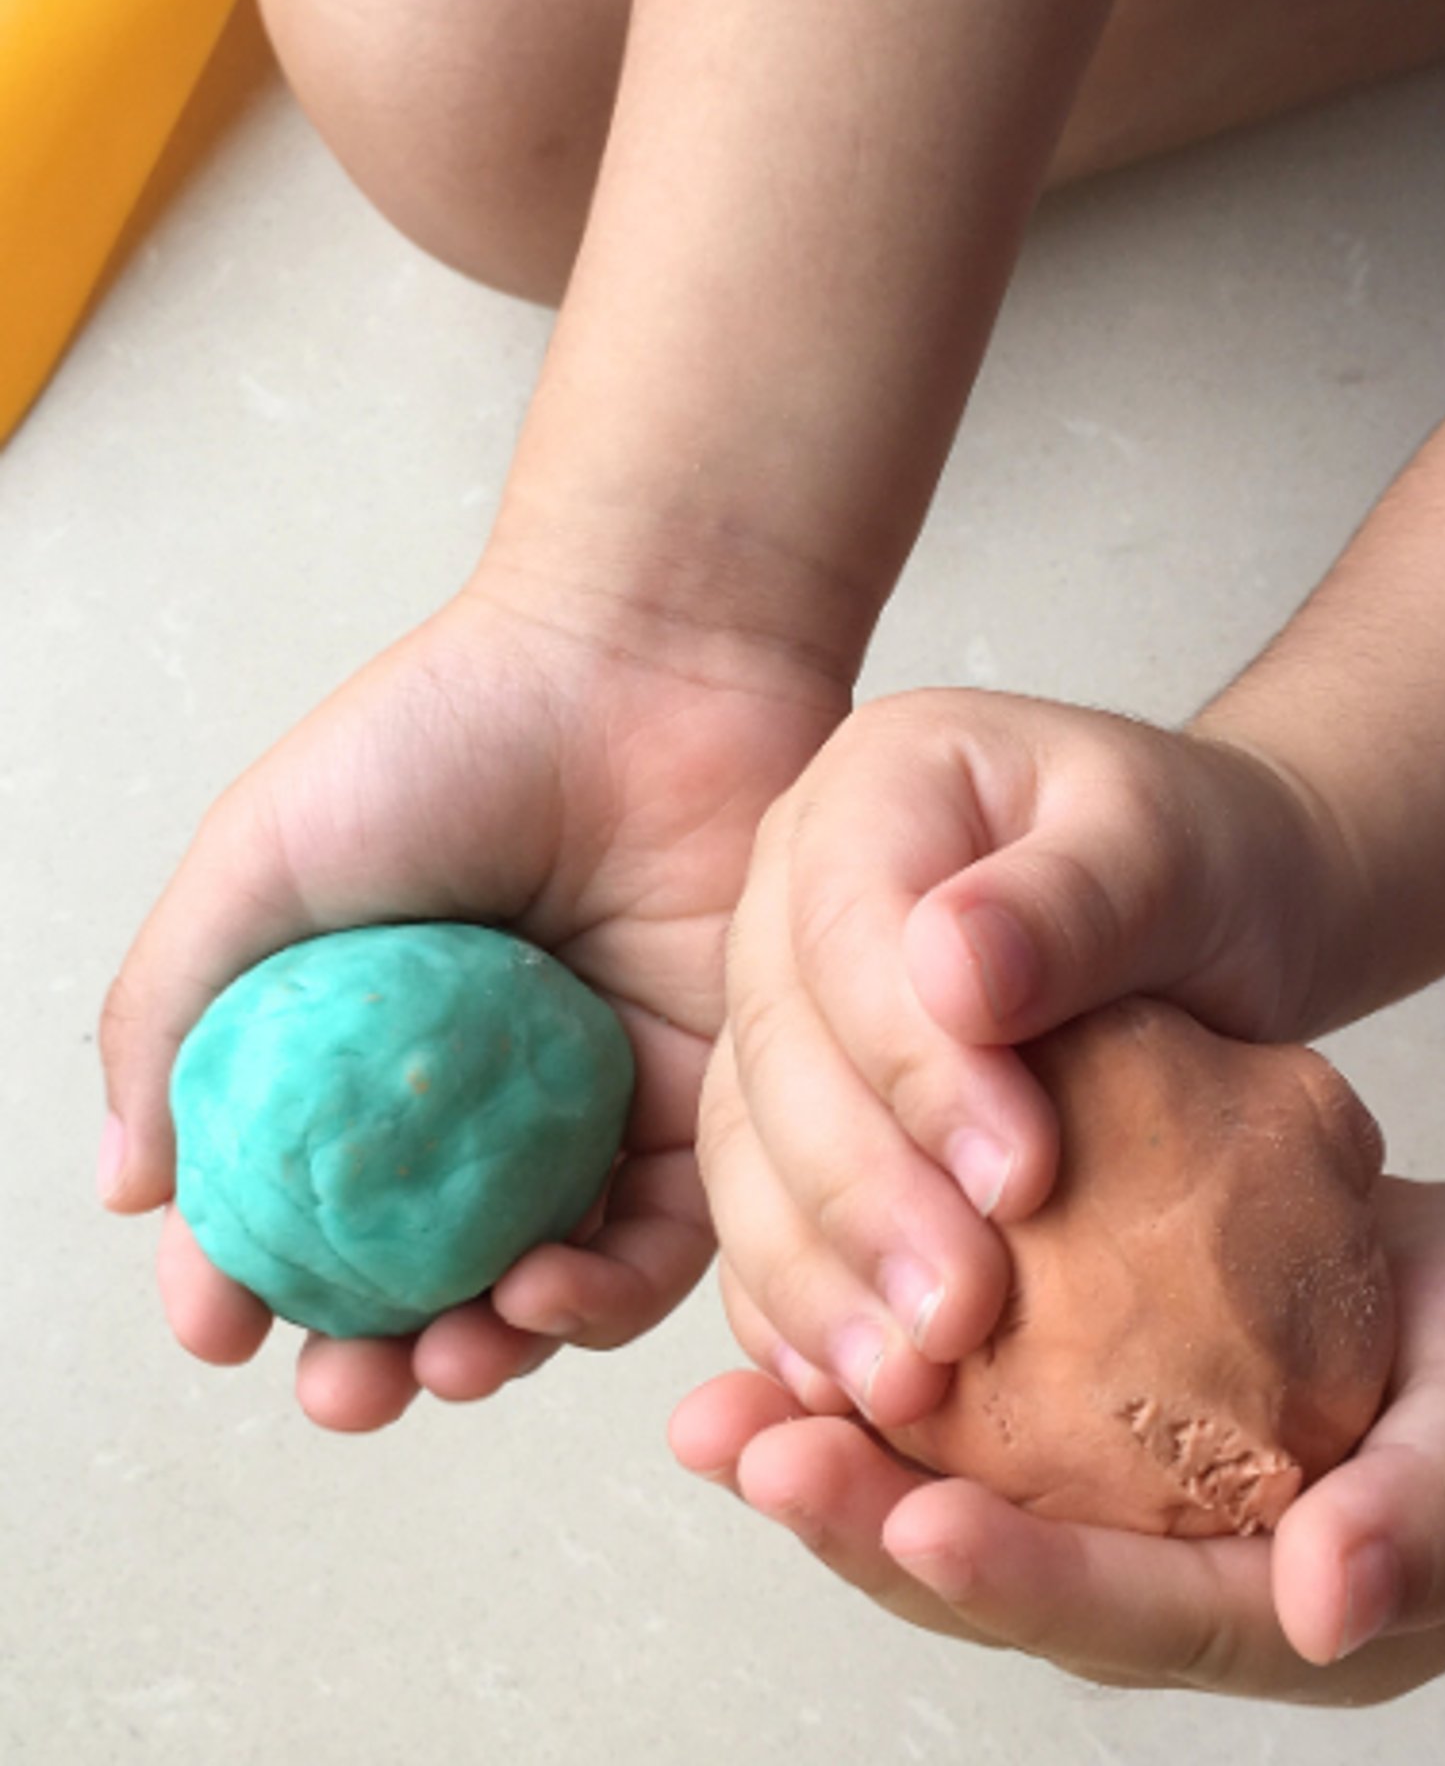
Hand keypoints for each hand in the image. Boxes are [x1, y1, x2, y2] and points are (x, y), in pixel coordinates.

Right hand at [99, 570, 847, 1429]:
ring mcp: (598, 1104)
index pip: (301, 1205)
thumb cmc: (447, 737)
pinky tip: (548, 1289)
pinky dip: (606, 1290)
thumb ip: (177, 1015)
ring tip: (449, 1360)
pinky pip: (668, 1234)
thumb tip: (134, 1188)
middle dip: (378, 1360)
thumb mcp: (263, 864)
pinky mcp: (708, 1098)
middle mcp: (482, 1094)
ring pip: (546, 1279)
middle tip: (352, 1386)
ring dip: (492, 1351)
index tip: (220, 1327)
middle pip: (427, 1271)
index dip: (253, 1283)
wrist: (644, 660)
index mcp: (368, 1046)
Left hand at [670, 1160, 1444, 1699]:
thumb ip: (1438, 1521)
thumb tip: (1333, 1603)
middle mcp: (1173, 1574)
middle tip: (751, 1454)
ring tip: (716, 1412)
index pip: (1126, 1615)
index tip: (911, 1519)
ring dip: (839, 1452)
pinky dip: (889, 1367)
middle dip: (866, 1522)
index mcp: (1268, 1617)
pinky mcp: (1102, 1405)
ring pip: (961, 1490)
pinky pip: (981, 1405)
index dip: (1020, 1576)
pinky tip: (795, 1314)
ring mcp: (1128, 1494)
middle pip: (1003, 1568)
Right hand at [694, 688, 1361, 1428]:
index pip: (849, 931)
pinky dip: (800, 1299)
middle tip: (959, 1320)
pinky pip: (766, 1209)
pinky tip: (844, 1383)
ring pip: (751, 1147)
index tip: (1023, 1181)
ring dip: (817, 1275)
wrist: (1216, 915)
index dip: (912, 1066)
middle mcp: (796, 893)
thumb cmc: (1205, 863)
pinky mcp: (803, 1108)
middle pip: (779, 1051)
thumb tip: (950, 973)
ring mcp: (789, 1004)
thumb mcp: (1173, 850)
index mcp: (874, 788)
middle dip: (862, 1198)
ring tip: (904, 1383)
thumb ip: (1074, 898)